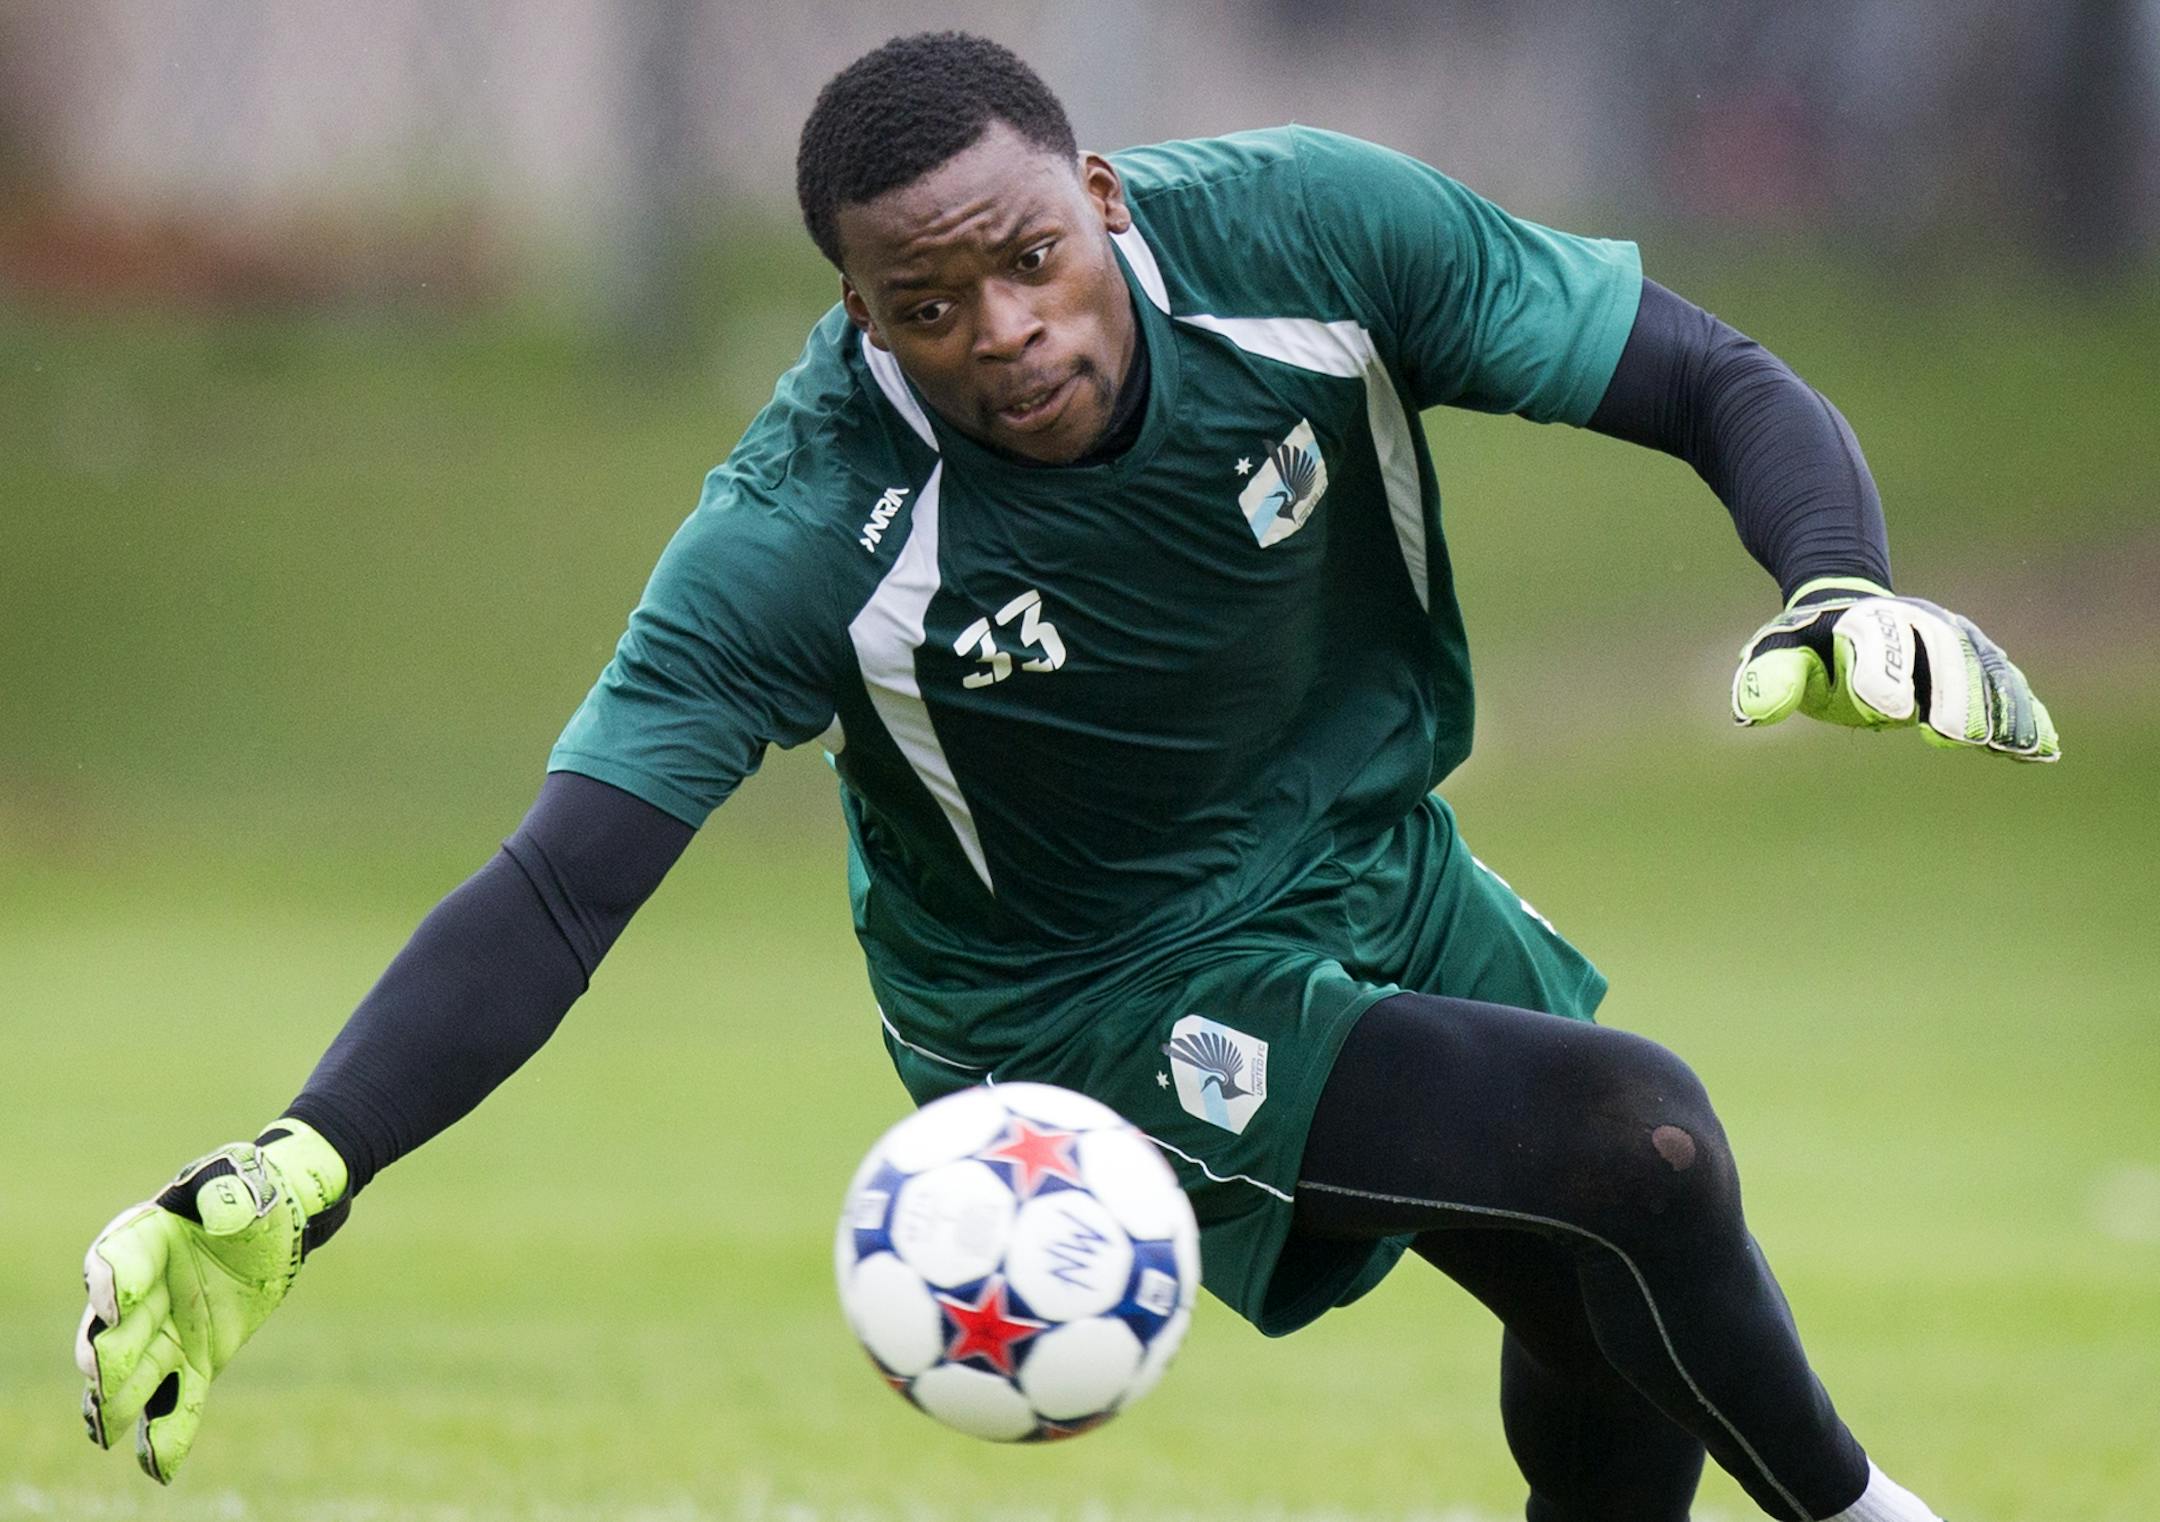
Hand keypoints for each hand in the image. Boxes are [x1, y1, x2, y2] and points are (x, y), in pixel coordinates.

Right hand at [76, 1120, 348, 1482]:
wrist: (277, 1220)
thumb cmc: (250, 1190)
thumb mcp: (241, 1176)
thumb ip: (228, 1189)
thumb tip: (224, 1210)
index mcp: (144, 1238)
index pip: (116, 1260)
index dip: (113, 1280)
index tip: (117, 1300)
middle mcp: (142, 1292)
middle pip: (112, 1328)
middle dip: (104, 1353)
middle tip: (102, 1374)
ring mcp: (163, 1332)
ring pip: (132, 1374)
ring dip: (118, 1401)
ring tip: (106, 1428)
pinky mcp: (195, 1361)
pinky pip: (178, 1401)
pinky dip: (167, 1433)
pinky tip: (159, 1465)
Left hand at [1732, 577, 2058, 760]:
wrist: (1846, 607)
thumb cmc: (1809, 644)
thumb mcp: (1779, 655)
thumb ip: (1770, 679)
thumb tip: (1754, 712)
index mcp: (1864, 622)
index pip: (1878, 644)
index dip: (1885, 676)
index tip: (1896, 714)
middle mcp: (1920, 622)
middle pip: (1945, 653)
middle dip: (1956, 694)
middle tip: (1961, 738)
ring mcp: (1957, 638)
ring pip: (1986, 669)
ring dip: (2002, 708)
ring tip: (2015, 748)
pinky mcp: (1979, 660)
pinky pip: (2006, 685)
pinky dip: (2025, 714)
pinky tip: (2042, 750)